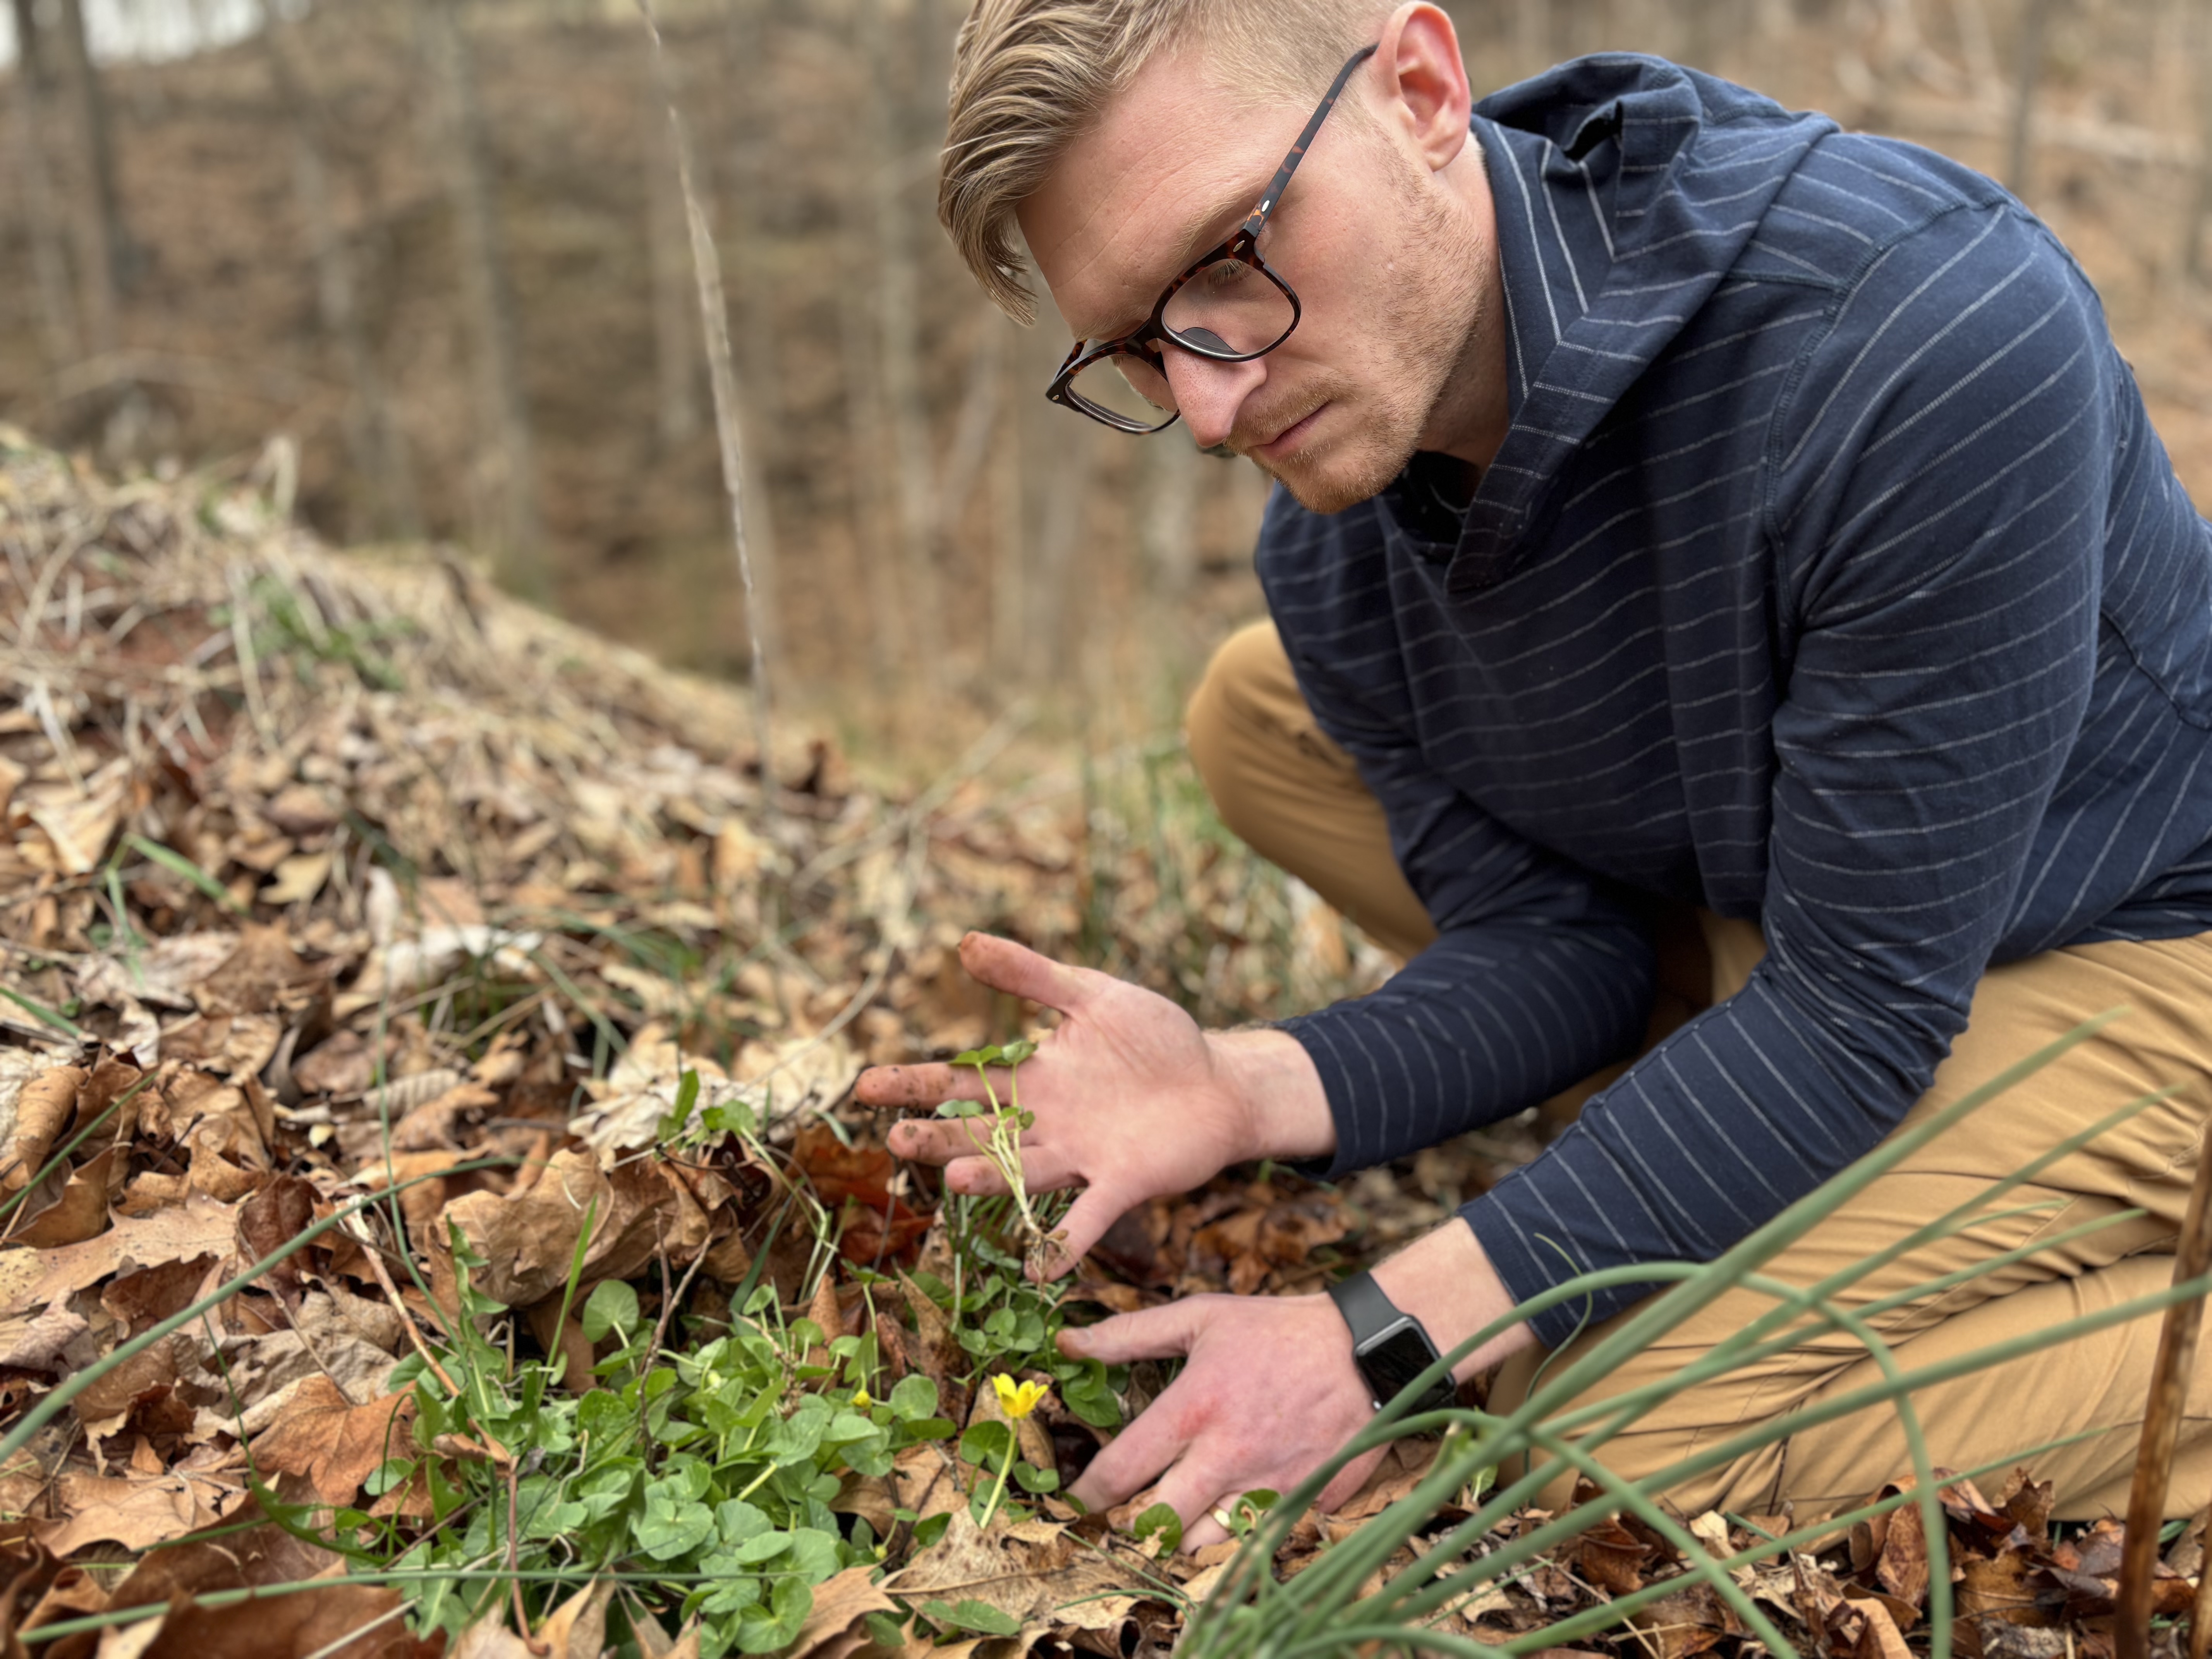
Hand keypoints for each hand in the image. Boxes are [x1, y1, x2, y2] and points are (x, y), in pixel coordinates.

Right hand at [855, 933, 1333, 1277]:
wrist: (1219, 1080)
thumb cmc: (1155, 1037)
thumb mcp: (1091, 994)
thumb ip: (1031, 975)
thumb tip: (965, 943)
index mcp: (1031, 1078)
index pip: (959, 1081)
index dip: (913, 1085)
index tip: (864, 1084)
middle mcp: (1044, 1124)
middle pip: (978, 1133)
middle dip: (936, 1138)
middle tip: (895, 1141)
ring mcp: (1080, 1158)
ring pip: (1023, 1172)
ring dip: (990, 1179)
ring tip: (953, 1177)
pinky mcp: (1121, 1182)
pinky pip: (1087, 1219)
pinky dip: (1065, 1243)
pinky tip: (1041, 1269)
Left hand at [1058, 1292, 1384, 1551]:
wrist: (1362, 1349)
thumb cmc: (1275, 1331)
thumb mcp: (1200, 1317)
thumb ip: (1129, 1334)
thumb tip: (1069, 1343)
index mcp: (1195, 1408)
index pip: (1122, 1470)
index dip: (1087, 1494)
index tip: (1075, 1501)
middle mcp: (1227, 1456)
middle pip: (1158, 1524)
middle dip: (1131, 1527)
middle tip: (1122, 1518)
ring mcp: (1268, 1486)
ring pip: (1204, 1545)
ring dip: (1181, 1536)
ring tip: (1174, 1515)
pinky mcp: (1304, 1502)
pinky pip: (1255, 1538)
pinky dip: (1235, 1534)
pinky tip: (1228, 1511)